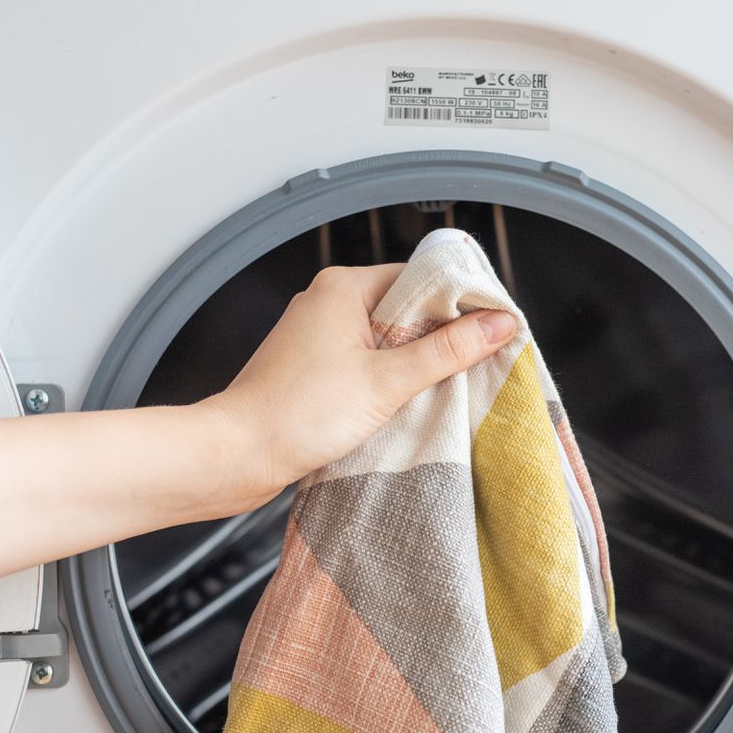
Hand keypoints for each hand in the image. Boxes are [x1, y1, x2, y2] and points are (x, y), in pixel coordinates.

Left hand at [193, 264, 515, 514]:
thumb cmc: (294, 414)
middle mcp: (328, 303)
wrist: (236, 455)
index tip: (490, 329)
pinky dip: (389, 381)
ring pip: (387, 339)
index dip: (460, 302)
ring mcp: (319, 337)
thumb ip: (446, 351)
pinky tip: (402, 406)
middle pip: (406, 308)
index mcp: (343, 288)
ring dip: (414, 364)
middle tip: (471, 365)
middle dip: (440, 338)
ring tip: (437, 390)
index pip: (421, 277)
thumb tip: (496, 325)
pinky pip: (367, 363)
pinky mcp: (314, 369)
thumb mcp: (386, 382)